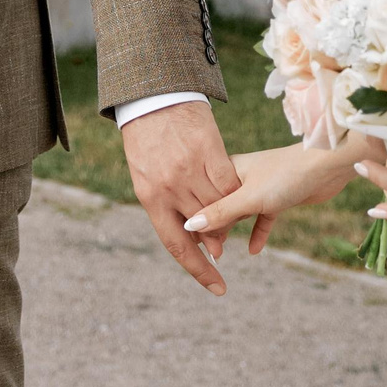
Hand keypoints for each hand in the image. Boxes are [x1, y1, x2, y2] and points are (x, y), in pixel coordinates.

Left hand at [119, 100, 240, 295]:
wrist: (152, 98)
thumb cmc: (146, 140)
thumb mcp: (146, 176)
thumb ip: (168, 206)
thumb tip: (195, 237)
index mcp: (150, 197)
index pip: (177, 245)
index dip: (198, 270)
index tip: (218, 288)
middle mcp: (168, 187)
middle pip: (202, 227)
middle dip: (215, 242)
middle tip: (220, 249)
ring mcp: (188, 169)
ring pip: (217, 206)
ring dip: (228, 219)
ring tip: (231, 221)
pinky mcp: (208, 150)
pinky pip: (228, 182)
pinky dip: (236, 193)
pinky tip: (240, 195)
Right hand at [181, 137, 375, 253]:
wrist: (327, 165)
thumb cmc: (286, 175)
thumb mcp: (249, 198)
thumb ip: (220, 213)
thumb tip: (189, 226)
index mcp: (227, 170)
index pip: (203, 197)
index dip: (196, 219)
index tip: (189, 242)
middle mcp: (240, 177)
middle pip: (219, 205)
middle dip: (212, 226)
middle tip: (205, 251)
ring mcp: (260, 187)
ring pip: (240, 212)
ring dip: (233, 230)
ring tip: (221, 252)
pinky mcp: (278, 197)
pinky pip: (263, 218)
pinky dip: (258, 232)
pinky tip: (254, 251)